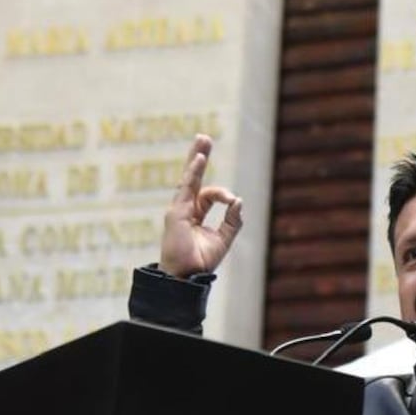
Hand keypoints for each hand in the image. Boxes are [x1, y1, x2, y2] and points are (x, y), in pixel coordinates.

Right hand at [159, 134, 242, 277]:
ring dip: (196, 157)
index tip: (233, 202)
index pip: (208, 195)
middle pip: (193, 178)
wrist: (187, 277)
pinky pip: (186, 188)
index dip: (224, 195)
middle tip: (204, 138)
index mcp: (194, 215)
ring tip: (203, 139)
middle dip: (198, 157)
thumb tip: (239, 201)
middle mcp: (185, 209)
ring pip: (189, 178)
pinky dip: (194, 172)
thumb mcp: (223, 240)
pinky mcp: (176, 212)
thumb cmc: (201, 262)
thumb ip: (233, 221)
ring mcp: (178, 209)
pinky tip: (200, 157)